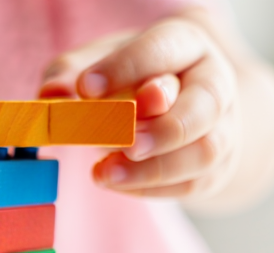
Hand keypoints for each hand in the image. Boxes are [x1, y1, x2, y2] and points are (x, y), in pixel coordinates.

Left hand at [39, 12, 240, 199]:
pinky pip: (190, 182)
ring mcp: (222, 126)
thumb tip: (50, 94)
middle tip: (125, 143)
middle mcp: (213, 82)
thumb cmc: (128, 80)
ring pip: (204, 150)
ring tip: (105, 173)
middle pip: (206, 102)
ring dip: (154, 168)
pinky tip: (116, 182)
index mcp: (185, 44)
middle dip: (165, 127)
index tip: (86, 88)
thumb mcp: (97, 65)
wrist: (171, 109)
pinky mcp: (214, 168)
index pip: (165, 49)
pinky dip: (150, 187)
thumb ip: (70, 74)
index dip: (127, 68)